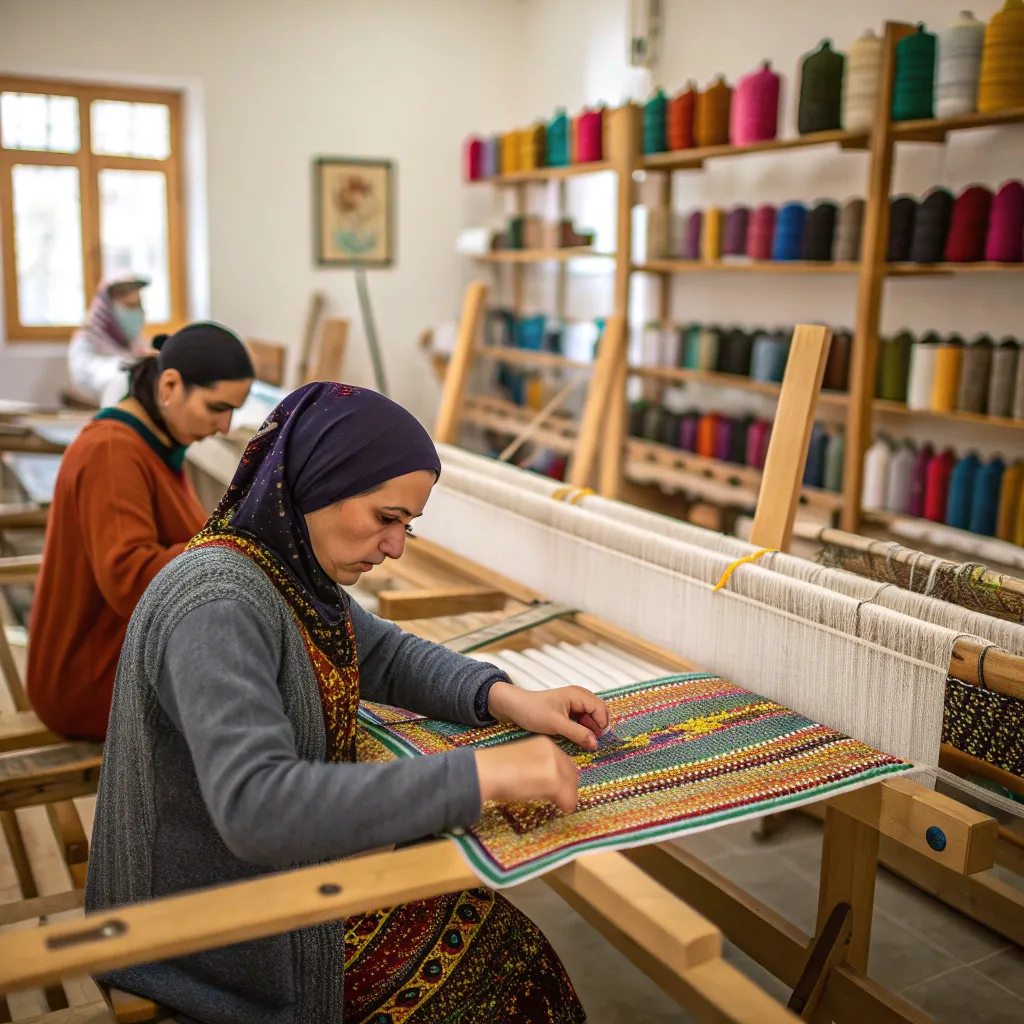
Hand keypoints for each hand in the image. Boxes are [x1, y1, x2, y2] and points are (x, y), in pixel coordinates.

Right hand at [475, 736, 579, 812]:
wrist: (486, 770)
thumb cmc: (496, 768)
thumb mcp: (523, 760)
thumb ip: (538, 767)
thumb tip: (550, 784)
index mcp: (544, 743)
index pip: (565, 761)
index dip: (565, 777)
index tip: (561, 789)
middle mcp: (552, 750)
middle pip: (572, 772)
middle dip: (569, 787)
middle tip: (563, 800)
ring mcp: (554, 764)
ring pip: (571, 785)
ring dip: (568, 797)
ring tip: (559, 804)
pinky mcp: (553, 780)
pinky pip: (568, 796)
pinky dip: (567, 804)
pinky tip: (560, 808)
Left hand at [487, 681, 609, 751]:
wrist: (513, 706)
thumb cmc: (532, 711)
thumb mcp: (556, 724)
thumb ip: (577, 733)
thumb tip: (596, 743)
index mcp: (577, 695)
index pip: (600, 709)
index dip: (602, 724)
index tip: (600, 741)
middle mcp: (578, 696)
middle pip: (598, 712)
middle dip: (599, 727)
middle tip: (594, 743)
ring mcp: (573, 704)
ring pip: (590, 717)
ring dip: (591, 729)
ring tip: (587, 743)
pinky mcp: (567, 711)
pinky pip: (581, 720)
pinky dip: (583, 729)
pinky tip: (579, 739)